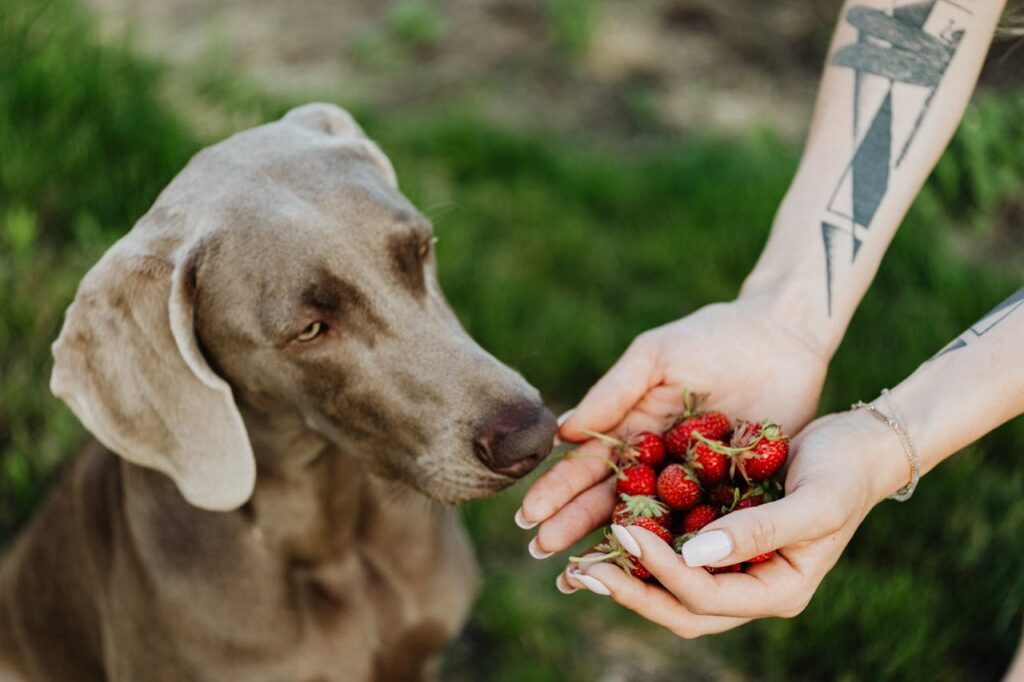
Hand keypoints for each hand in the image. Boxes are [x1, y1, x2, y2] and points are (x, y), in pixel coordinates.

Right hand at [517, 293, 828, 556]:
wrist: (784, 337)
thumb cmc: (713, 337)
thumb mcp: (656, 357)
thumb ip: (612, 392)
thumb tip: (561, 433)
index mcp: (632, 429)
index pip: (586, 466)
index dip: (557, 491)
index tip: (528, 517)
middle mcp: (656, 463)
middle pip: (608, 501)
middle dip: (572, 526)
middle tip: (540, 553)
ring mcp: (693, 483)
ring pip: (648, 524)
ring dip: (615, 549)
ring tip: (581, 576)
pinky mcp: (733, 495)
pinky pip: (702, 527)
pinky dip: (679, 551)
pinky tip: (654, 576)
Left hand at [556, 409, 903, 638]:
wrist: (859, 444)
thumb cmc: (845, 472)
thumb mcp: (815, 503)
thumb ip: (759, 532)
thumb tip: (694, 555)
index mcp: (776, 590)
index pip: (706, 598)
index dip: (661, 573)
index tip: (624, 535)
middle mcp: (750, 586)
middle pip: (680, 606)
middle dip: (629, 591)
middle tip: (580, 571)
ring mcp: (732, 565)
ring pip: (670, 585)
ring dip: (627, 575)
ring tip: (579, 561)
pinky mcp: (718, 535)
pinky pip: (672, 549)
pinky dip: (641, 544)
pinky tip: (606, 526)